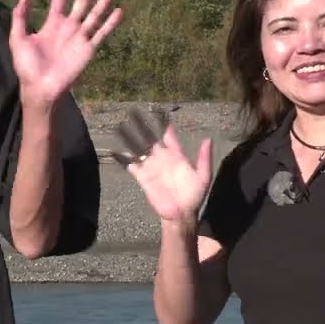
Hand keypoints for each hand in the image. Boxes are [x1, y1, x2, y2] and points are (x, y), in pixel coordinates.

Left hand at [9, 0, 121, 107]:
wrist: (40, 88)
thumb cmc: (26, 67)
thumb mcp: (18, 39)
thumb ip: (20, 18)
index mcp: (52, 23)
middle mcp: (68, 27)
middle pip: (81, 1)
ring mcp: (79, 37)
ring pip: (94, 14)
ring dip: (103, 0)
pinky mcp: (88, 49)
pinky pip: (101, 33)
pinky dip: (110, 23)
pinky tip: (119, 10)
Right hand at [116, 109, 213, 223]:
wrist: (181, 214)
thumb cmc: (194, 196)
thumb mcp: (203, 176)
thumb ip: (204, 158)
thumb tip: (208, 139)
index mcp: (176, 155)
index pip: (168, 135)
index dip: (164, 123)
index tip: (159, 110)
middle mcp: (161, 158)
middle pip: (149, 137)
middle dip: (142, 125)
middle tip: (134, 112)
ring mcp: (151, 167)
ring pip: (138, 149)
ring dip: (129, 138)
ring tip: (120, 126)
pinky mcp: (142, 177)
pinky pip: (131, 166)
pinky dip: (123, 159)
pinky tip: (116, 152)